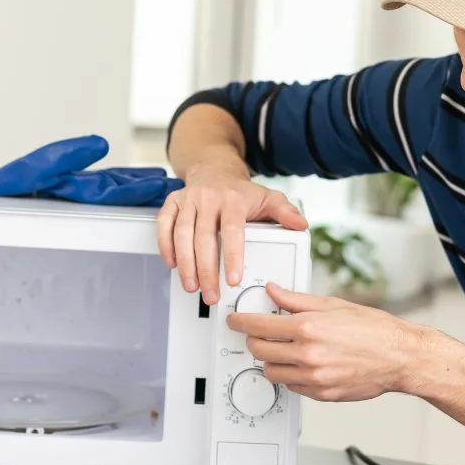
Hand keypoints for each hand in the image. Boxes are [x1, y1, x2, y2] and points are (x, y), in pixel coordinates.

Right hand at [156, 167, 306, 305]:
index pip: (232, 230)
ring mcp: (189, 200)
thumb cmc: (241, 192)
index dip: (232, 256)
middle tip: (211, 294)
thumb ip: (285, 213)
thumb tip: (301, 225)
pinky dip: (165, 245)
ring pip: (182, 234)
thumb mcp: (268, 198)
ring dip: (185, 264)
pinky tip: (172, 264)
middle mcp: (209, 198)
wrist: (215, 170)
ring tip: (192, 286)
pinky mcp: (173, 202)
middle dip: (206, 270)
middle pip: (204, 238)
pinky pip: (164, 224)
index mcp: (233, 199)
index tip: (233, 278)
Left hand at [227, 285, 430, 400]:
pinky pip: (291, 387)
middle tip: (258, 334)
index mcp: (308, 328)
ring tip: (283, 350)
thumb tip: (274, 292)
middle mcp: (308, 354)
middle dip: (253, 341)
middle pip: (259, 351)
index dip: (241, 322)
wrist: (399, 357)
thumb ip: (297, 300)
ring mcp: (314, 378)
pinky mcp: (321, 394)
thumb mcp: (333, 304)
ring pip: (271, 372)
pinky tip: (302, 364)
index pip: (258, 326)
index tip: (235, 320)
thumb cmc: (374, 329)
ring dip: (270, 360)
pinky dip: (290, 375)